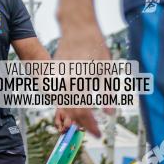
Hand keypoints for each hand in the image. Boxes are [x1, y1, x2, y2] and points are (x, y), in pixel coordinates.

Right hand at [54, 23, 110, 137]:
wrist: (78, 29)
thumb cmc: (95, 46)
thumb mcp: (106, 70)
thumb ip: (107, 93)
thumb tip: (109, 113)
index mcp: (78, 83)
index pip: (82, 112)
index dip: (90, 126)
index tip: (98, 134)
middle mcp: (63, 84)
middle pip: (70, 112)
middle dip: (82, 124)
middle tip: (93, 131)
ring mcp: (56, 81)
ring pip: (62, 106)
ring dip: (73, 117)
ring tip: (86, 122)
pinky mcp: (53, 78)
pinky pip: (58, 98)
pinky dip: (67, 106)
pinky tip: (76, 109)